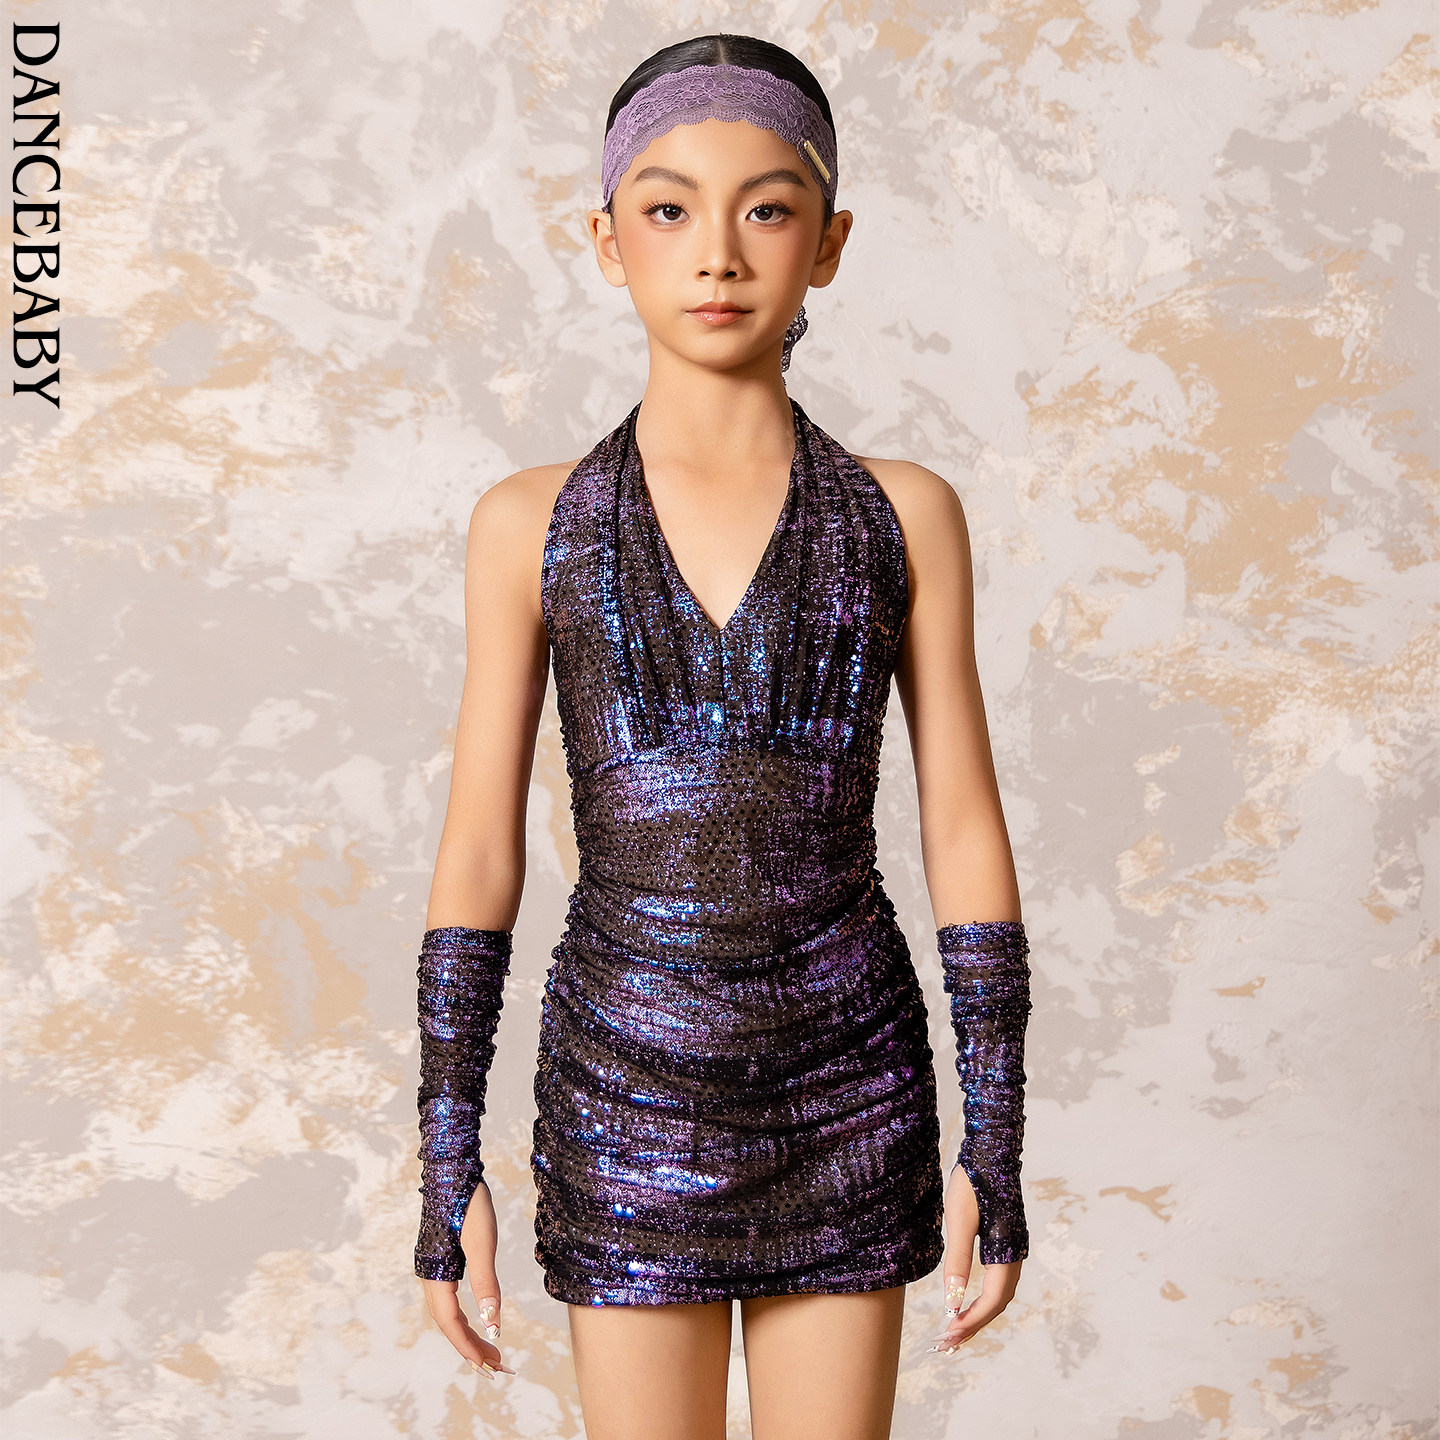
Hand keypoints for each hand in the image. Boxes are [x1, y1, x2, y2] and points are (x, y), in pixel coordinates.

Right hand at [419, 1180, 516, 1378]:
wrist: (454, 1169)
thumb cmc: (468, 1203)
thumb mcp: (481, 1242)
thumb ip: (486, 1283)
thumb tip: (493, 1324)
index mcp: (435, 1274)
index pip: (449, 1323)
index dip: (468, 1347)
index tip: (488, 1367)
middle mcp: (430, 1276)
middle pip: (448, 1323)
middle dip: (471, 1347)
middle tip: (497, 1368)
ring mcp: (435, 1269)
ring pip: (449, 1313)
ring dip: (469, 1334)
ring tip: (493, 1353)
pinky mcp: (443, 1261)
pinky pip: (451, 1300)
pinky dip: (466, 1317)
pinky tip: (480, 1322)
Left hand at [929, 1162, 1021, 1354]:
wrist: (989, 1149)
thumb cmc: (973, 1182)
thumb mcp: (959, 1221)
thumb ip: (958, 1261)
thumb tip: (952, 1302)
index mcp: (1008, 1252)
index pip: (993, 1300)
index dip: (971, 1320)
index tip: (948, 1334)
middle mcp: (1015, 1255)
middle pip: (998, 1303)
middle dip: (974, 1325)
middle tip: (946, 1344)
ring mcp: (1012, 1249)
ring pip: (999, 1294)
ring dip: (978, 1315)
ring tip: (954, 1333)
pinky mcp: (1005, 1242)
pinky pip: (996, 1280)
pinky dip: (981, 1298)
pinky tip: (965, 1303)